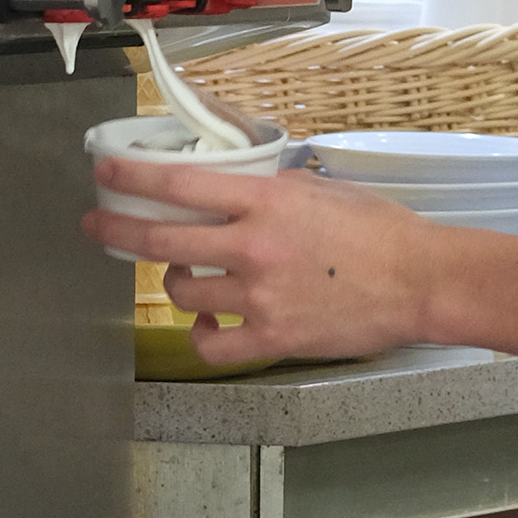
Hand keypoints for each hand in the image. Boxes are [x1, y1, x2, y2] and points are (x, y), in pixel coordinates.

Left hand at [83, 159, 431, 365]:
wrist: (419, 280)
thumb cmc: (382, 230)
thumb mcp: (324, 189)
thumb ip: (274, 190)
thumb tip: (237, 190)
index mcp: (269, 201)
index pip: (183, 185)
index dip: (135, 178)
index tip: (106, 173)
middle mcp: (254, 247)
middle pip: (163, 242)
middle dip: (119, 232)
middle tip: (98, 226)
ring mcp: (259, 296)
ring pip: (185, 293)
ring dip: (175, 281)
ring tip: (184, 275)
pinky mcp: (271, 337)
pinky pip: (211, 343)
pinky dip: (202, 334)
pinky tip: (208, 322)